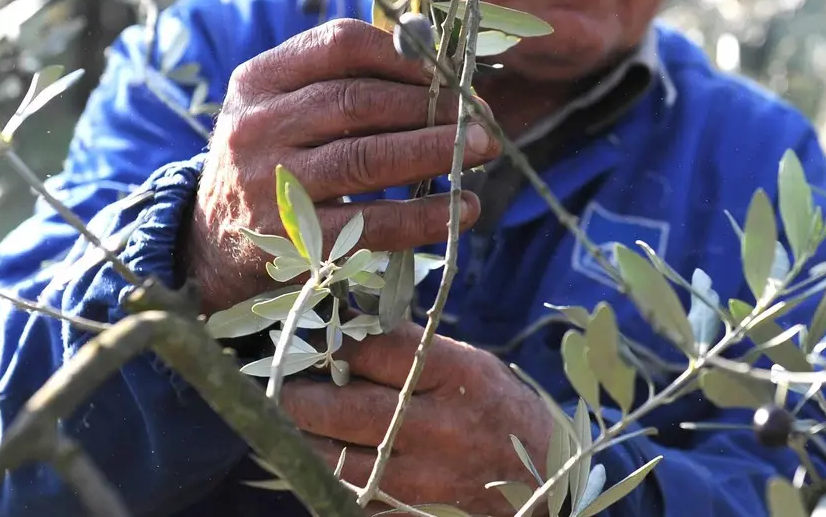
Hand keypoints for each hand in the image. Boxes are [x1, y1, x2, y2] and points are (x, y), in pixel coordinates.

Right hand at [186, 19, 500, 312]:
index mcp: (259, 79)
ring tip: (482, 149)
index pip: (340, 44)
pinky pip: (372, 223)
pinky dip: (425, 215)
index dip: (404, 54)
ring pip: (366, 158)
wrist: (210, 241)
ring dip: (434, 151)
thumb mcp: (284, 106)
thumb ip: (344, 80)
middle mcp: (257, 127)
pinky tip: (462, 209)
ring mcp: (271, 184)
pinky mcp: (293, 240)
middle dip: (430, 105)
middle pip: (359, 101)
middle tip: (480, 114)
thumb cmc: (273, 158)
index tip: (448, 69)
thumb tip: (439, 62)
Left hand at [281, 321, 554, 516]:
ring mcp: (426, 480)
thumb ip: (416, 351)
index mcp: (458, 377)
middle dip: (301, 397)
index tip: (309, 338)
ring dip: (304, 441)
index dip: (334, 344)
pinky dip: (327, 479)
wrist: (547, 484)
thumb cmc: (502, 412)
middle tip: (279, 385)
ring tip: (288, 424)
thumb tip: (347, 327)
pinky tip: (316, 460)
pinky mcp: (413, 516)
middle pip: (347, 410)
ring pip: (339, 462)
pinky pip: (354, 499)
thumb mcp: (472, 366)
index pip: (376, 351)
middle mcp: (440, 428)